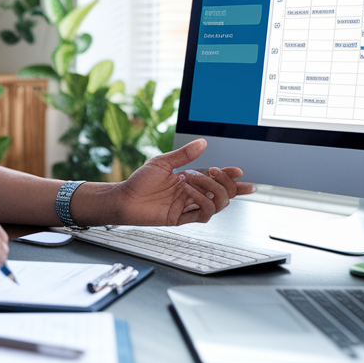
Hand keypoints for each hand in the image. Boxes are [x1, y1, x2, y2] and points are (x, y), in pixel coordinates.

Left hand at [90, 139, 253, 225]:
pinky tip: (189, 192)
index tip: (239, 171)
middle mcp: (192, 194)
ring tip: (194, 179)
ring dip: (212, 190)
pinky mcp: (181, 218)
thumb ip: (183, 155)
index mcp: (190, 181)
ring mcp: (188, 207)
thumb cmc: (139, 182)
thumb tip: (202, 143)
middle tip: (216, 172)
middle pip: (224, 193)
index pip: (217, 180)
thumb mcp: (162, 162)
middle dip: (227, 182)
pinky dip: (201, 201)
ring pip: (218, 205)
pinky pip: (202, 214)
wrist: (124, 198)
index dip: (230, 177)